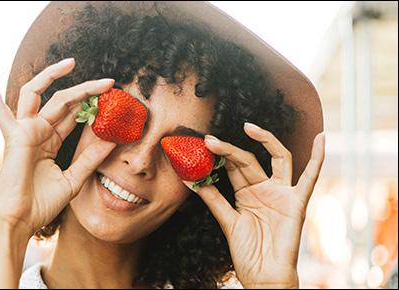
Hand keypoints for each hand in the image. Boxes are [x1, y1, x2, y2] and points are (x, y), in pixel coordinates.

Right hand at [0, 58, 115, 236]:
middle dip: (85, 90)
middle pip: (62, 101)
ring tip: (72, 62)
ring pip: (40, 94)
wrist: (20, 220)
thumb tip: (112, 140)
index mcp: (49, 142)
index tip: (113, 99)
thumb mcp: (74, 179)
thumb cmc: (41, 204)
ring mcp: (24, 131)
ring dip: (54, 75)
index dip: (92, 106)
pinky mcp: (14, 135)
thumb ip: (90, 159)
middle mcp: (36, 132)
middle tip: (109, 82)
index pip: (72, 116)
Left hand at [184, 122, 324, 287]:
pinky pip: (310, 179)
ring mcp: (282, 194)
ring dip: (265, 141)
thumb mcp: (227, 221)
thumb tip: (192, 179)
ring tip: (248, 127)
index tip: (200, 146)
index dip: (218, 156)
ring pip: (276, 159)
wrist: (264, 276)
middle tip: (210, 140)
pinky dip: (318, 159)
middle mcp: (265, 189)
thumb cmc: (248, 253)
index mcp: (247, 193)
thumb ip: (213, 199)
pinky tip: (322, 139)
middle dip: (229, 149)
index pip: (233, 167)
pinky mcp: (297, 203)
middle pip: (249, 160)